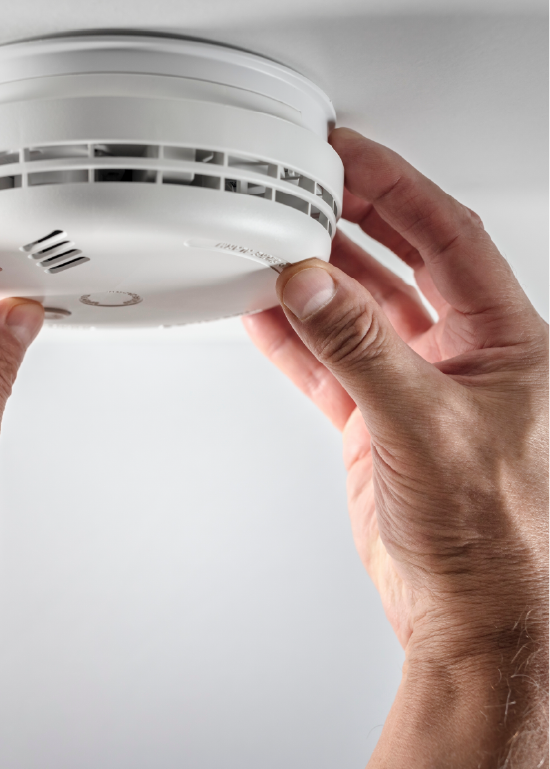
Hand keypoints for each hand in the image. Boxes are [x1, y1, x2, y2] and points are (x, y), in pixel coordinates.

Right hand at [244, 129, 549, 768]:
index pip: (446, 234)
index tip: (349, 155)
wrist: (470, 613)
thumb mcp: (427, 425)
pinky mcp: (376, 422)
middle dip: (352, 219)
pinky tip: (265, 315)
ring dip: (314, 280)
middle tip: (304, 185)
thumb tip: (313, 287)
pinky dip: (294, 339)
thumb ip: (362, 350)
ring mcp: (413, 387)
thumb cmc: (495, 535)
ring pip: (356, 312)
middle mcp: (461, 354)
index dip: (396, 185)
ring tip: (272, 244)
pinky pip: (328, 364)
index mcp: (504, 340)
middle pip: (399, 261)